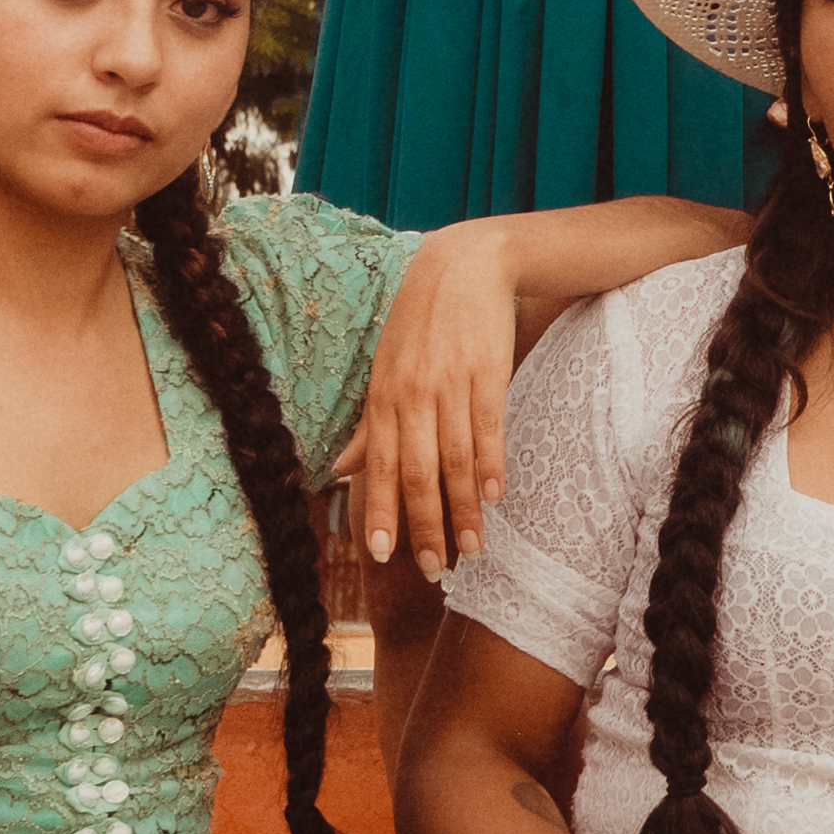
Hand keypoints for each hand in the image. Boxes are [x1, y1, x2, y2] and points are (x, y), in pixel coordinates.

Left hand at [336, 220, 541, 572]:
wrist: (464, 264)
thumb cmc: (421, 321)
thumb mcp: (385, 368)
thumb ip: (369, 423)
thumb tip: (339, 469)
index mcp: (383, 397)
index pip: (377, 466)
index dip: (379, 512)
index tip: (381, 555)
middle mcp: (412, 394)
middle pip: (416, 472)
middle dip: (423, 525)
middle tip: (431, 569)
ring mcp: (450, 384)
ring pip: (454, 459)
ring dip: (463, 509)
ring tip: (472, 550)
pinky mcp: (487, 372)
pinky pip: (487, 427)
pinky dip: (490, 464)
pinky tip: (494, 496)